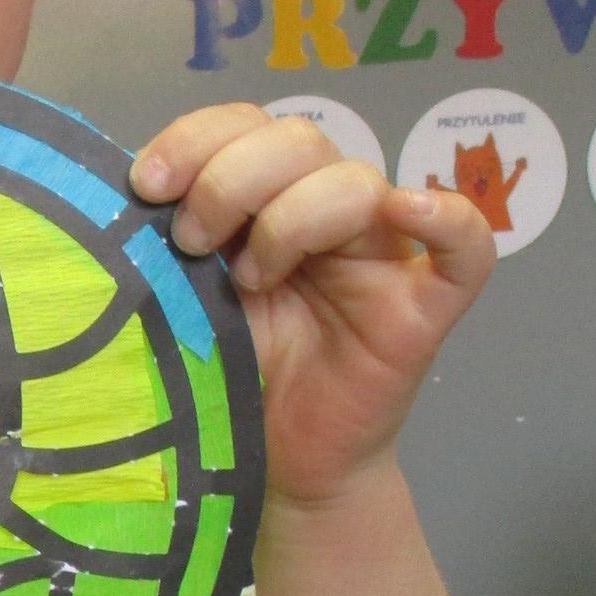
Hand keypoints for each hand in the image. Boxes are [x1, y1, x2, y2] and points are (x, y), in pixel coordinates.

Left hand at [129, 105, 494, 506]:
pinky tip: (407, 210)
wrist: (276, 469)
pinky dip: (445, 217)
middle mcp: (328, 211)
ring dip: (291, 218)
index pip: (244, 125)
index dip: (196, 138)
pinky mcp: (424, 308)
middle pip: (300, 141)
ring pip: (356, 183)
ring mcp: (382, 256)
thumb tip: (128, 193)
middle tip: (193, 243)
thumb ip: (170, 244)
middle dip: (229, 180)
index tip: (146, 186)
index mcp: (266, 197)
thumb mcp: (183, 299)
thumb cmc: (229, 378)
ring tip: (251, 282)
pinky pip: (467, 246)